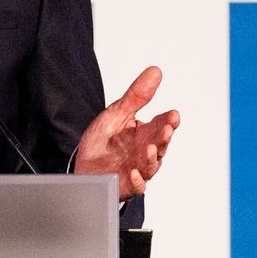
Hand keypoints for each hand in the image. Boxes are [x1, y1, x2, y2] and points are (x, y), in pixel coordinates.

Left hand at [73, 65, 178, 201]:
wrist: (82, 165)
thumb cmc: (103, 141)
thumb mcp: (117, 113)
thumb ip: (137, 95)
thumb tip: (155, 71)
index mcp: (144, 133)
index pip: (161, 125)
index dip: (169, 121)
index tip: (174, 115)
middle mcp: (144, 151)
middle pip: (159, 145)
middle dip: (164, 137)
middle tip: (167, 130)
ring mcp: (137, 169)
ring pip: (151, 166)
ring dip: (152, 158)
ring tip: (151, 149)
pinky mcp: (127, 185)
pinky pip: (136, 186)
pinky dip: (137, 181)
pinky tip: (135, 173)